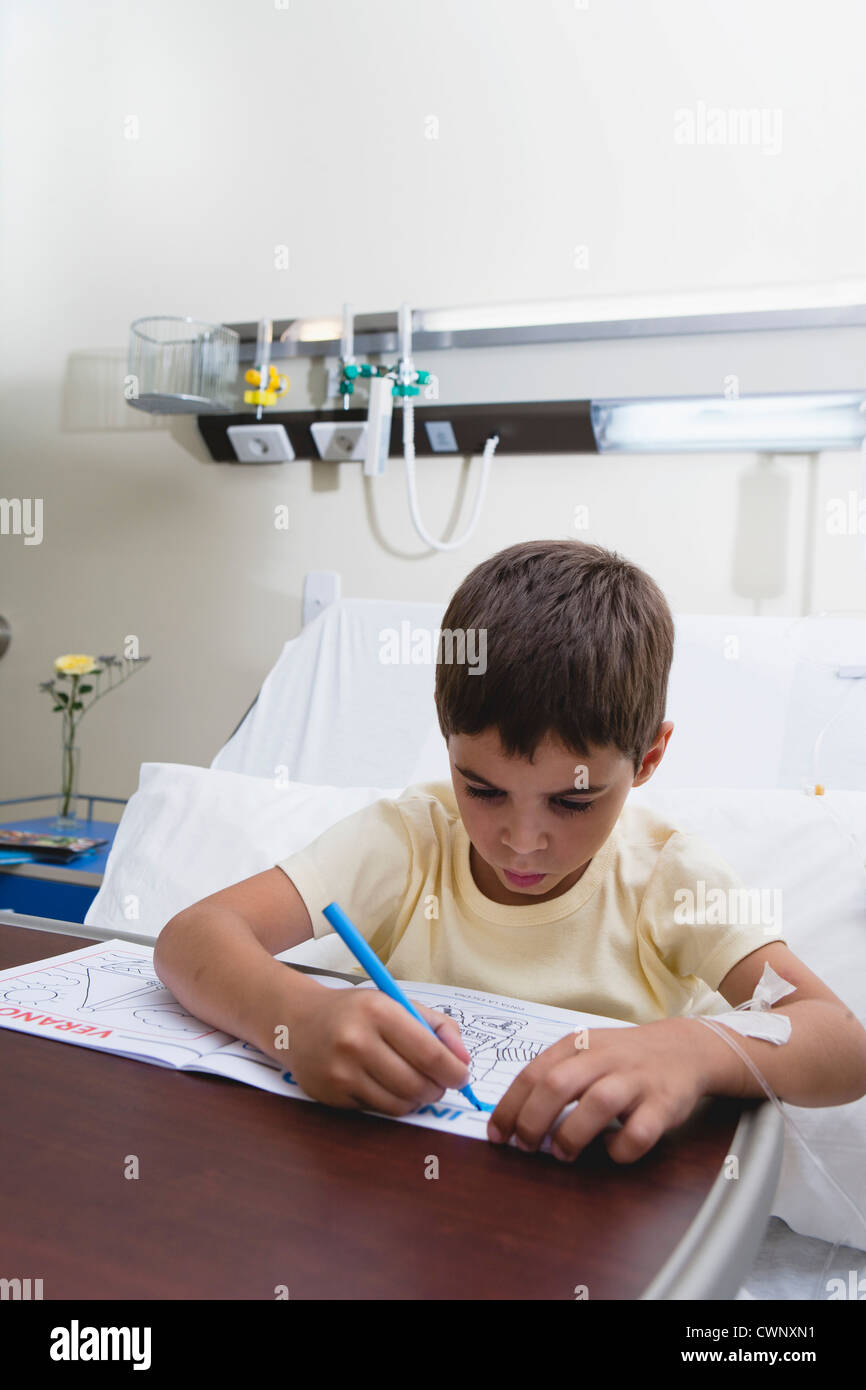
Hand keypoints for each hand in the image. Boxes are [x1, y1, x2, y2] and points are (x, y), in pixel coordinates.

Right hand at [287, 983, 471, 1114]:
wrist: (298, 1022)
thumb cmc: (355, 1012)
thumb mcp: (395, 1003)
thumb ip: (436, 1026)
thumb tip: (463, 1059)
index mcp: (378, 1011)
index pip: (428, 1052)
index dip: (453, 1071)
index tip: (462, 1076)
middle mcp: (356, 1041)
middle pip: (416, 1083)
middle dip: (437, 1089)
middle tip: (440, 1085)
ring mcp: (340, 1071)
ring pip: (398, 1103)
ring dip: (417, 1100)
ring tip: (417, 1086)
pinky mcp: (331, 1095)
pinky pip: (376, 1110)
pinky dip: (391, 1103)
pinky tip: (386, 1086)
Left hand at [487, 1018, 709, 1163]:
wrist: (684, 1048)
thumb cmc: (623, 1057)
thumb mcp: (585, 1052)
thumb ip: (554, 1075)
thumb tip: (514, 1116)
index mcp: (578, 1044)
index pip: (533, 1073)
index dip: (510, 1107)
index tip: (498, 1135)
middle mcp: (604, 1058)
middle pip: (558, 1084)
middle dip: (532, 1120)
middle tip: (524, 1147)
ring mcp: (635, 1079)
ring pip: (598, 1103)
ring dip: (572, 1134)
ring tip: (561, 1154)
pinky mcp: (663, 1103)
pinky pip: (639, 1131)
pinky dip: (620, 1149)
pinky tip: (612, 1151)